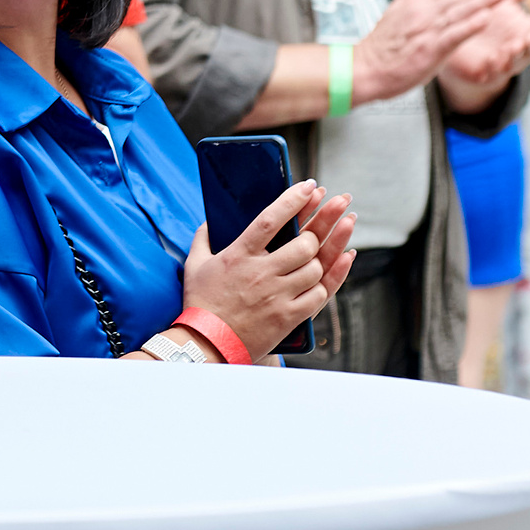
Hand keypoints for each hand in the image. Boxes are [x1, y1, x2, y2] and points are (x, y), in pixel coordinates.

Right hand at [180, 181, 356, 358]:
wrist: (207, 343)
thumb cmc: (200, 303)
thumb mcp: (195, 265)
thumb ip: (203, 239)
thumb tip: (209, 222)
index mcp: (239, 254)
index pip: (271, 219)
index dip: (293, 200)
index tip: (311, 186)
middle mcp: (261, 272)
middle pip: (303, 243)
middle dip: (318, 230)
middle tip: (320, 225)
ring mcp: (277, 295)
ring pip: (315, 268)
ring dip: (322, 257)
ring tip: (322, 249)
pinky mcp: (288, 316)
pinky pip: (320, 294)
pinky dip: (329, 280)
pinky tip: (334, 268)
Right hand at [349, 0, 516, 103]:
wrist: (364, 68)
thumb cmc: (383, 43)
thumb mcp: (398, 7)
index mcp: (419, 2)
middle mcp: (424, 12)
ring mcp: (427, 30)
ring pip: (461, 10)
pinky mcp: (429, 49)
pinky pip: (453, 35)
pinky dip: (470, 25)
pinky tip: (487, 17)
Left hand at [439, 0, 529, 92]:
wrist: (459, 41)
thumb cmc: (489, 17)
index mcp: (528, 32)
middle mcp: (520, 50)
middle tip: (529, 36)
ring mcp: (504, 64)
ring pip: (514, 63)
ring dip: (515, 56)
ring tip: (512, 47)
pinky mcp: (485, 73)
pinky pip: (492, 74)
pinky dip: (493, 67)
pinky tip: (491, 59)